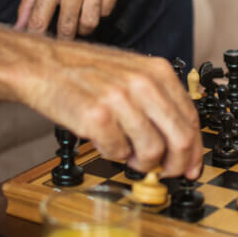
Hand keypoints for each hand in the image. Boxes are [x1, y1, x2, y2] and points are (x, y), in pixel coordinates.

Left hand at [16, 0, 119, 39]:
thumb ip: (27, 4)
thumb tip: (18, 30)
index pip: (40, 21)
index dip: (38, 37)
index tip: (40, 44)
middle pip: (68, 28)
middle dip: (63, 37)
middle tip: (62, 36)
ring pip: (89, 23)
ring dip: (82, 26)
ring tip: (77, 18)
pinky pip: (106, 11)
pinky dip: (99, 10)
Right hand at [23, 37, 203, 178]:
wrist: (41, 64)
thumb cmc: (84, 71)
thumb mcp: (131, 72)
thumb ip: (156, 100)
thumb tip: (179, 139)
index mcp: (157, 72)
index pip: (191, 119)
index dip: (195, 150)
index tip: (191, 166)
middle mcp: (143, 84)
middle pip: (181, 140)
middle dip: (176, 165)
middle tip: (164, 172)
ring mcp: (121, 100)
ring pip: (152, 152)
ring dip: (141, 163)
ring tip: (126, 152)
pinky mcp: (97, 117)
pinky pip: (118, 153)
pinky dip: (112, 154)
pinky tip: (103, 140)